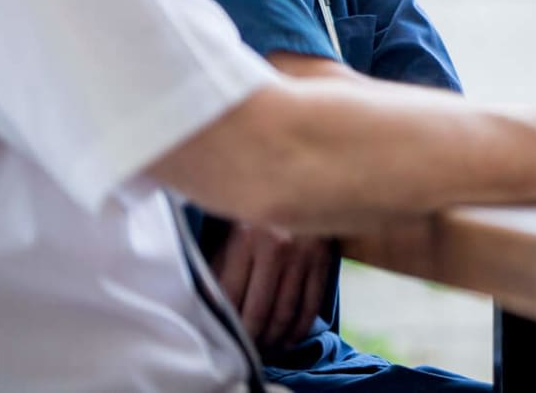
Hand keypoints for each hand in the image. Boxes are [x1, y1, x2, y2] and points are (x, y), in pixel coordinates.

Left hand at [209, 222, 335, 351]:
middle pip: (258, 310)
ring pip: (286, 312)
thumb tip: (212, 306)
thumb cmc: (259, 212)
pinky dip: (301, 327)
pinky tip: (290, 339)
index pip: (229, 296)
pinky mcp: (323, 260)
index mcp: (244, 239)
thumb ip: (221, 266)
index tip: (223, 339)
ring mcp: (302, 255)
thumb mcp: (233, 232)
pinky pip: (312, 303)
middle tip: (246, 351)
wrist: (303, 184)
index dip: (225, 324)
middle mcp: (275, 248)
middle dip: (251, 339)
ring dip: (274, 338)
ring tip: (266, 349)